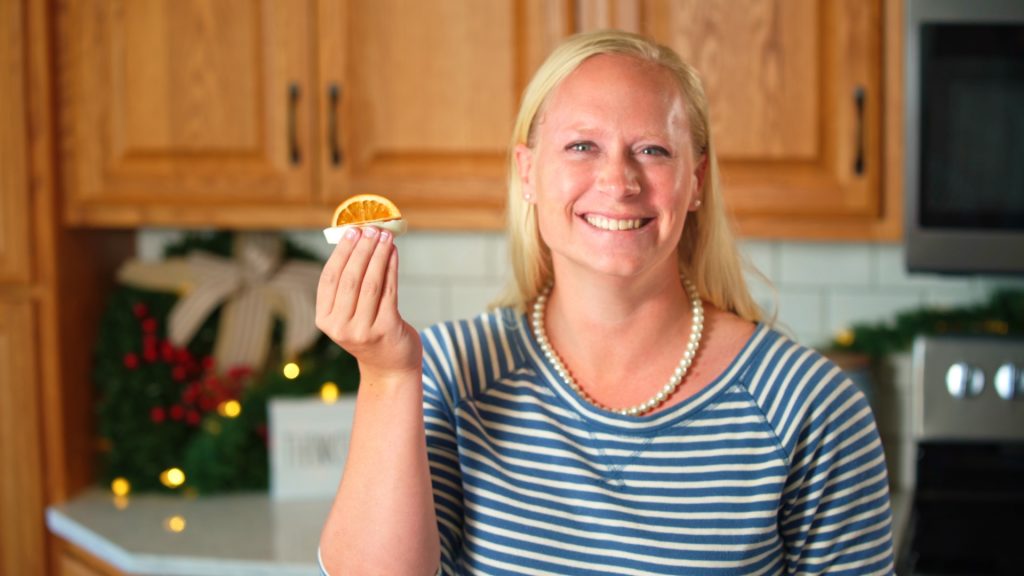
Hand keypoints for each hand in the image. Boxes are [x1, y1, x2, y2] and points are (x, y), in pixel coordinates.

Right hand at [316, 226, 421, 381]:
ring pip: (371, 282)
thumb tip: (358, 240)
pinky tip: (394, 253)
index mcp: (325, 319)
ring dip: (379, 254)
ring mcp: (363, 330)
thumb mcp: (350, 313)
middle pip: (350, 278)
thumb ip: (349, 285)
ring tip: (385, 236)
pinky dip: (391, 267)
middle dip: (362, 249)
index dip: (341, 252)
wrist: (390, 367)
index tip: (351, 231)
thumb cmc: (370, 332)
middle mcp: (340, 326)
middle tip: (371, 228)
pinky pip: (389, 290)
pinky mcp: (386, 329)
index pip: (330, 278)